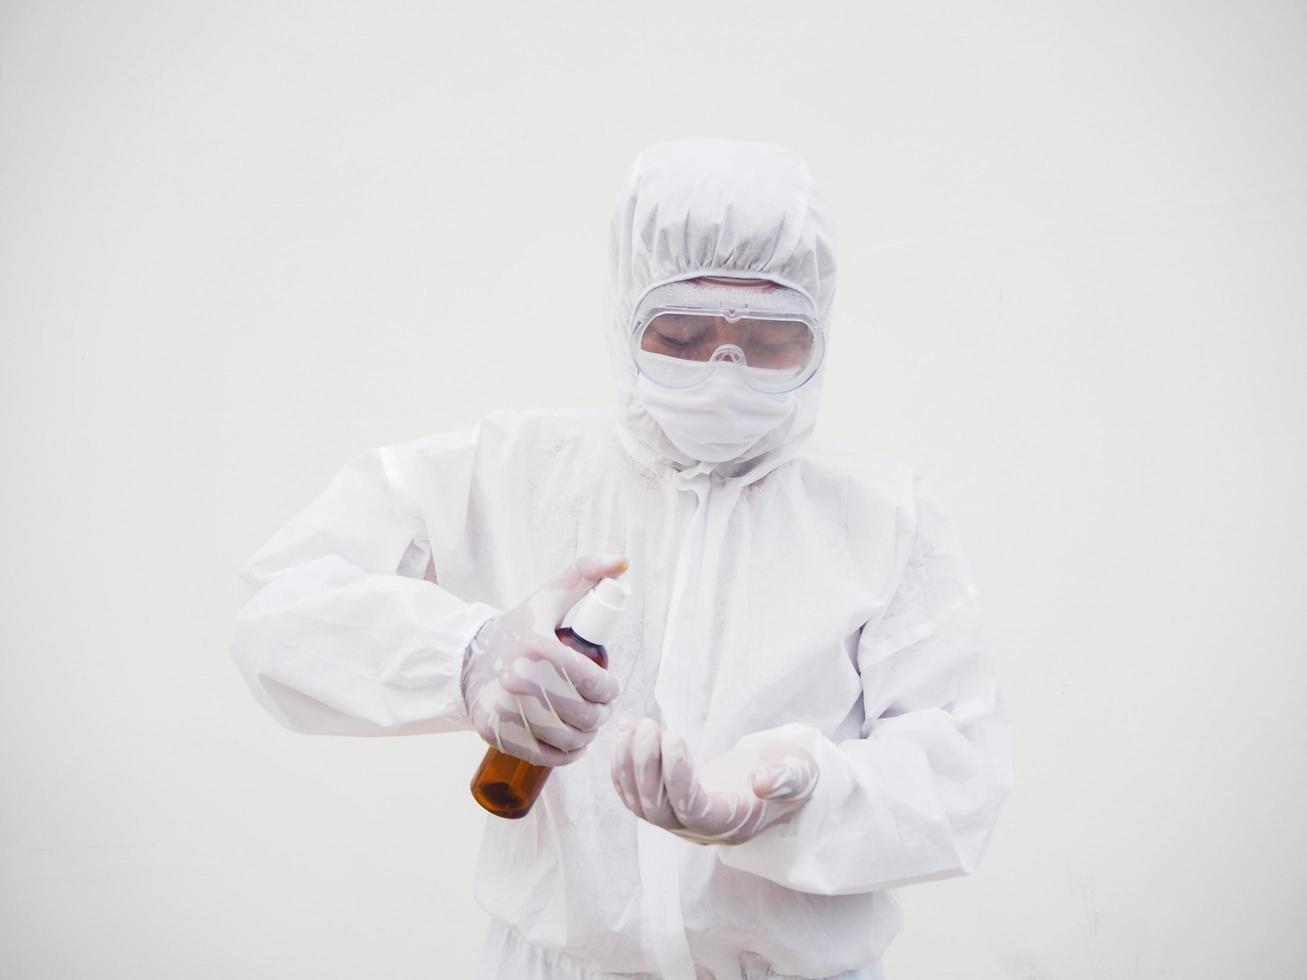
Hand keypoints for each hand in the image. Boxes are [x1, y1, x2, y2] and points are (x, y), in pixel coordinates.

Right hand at [461, 553, 627, 765]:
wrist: (467, 659)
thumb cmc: (518, 629)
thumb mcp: (550, 596)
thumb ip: (586, 573)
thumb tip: (622, 562)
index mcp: (538, 647)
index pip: (595, 683)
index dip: (611, 690)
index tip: (607, 687)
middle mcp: (520, 680)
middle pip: (584, 715)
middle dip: (600, 714)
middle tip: (599, 709)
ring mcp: (505, 710)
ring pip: (568, 740)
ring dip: (586, 737)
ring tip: (586, 726)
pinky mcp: (496, 734)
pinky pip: (545, 756)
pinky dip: (566, 756)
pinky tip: (571, 744)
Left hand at [610, 717, 818, 844]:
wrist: (775, 778)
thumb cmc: (789, 774)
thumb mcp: (799, 774)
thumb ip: (786, 779)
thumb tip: (761, 782)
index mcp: (729, 824)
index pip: (692, 810)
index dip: (677, 777)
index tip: (675, 737)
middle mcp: (698, 830)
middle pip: (658, 810)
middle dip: (646, 766)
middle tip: (649, 724)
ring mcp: (679, 820)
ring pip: (640, 803)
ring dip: (629, 764)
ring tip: (633, 724)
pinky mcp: (666, 803)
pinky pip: (633, 793)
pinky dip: (622, 764)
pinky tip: (624, 731)